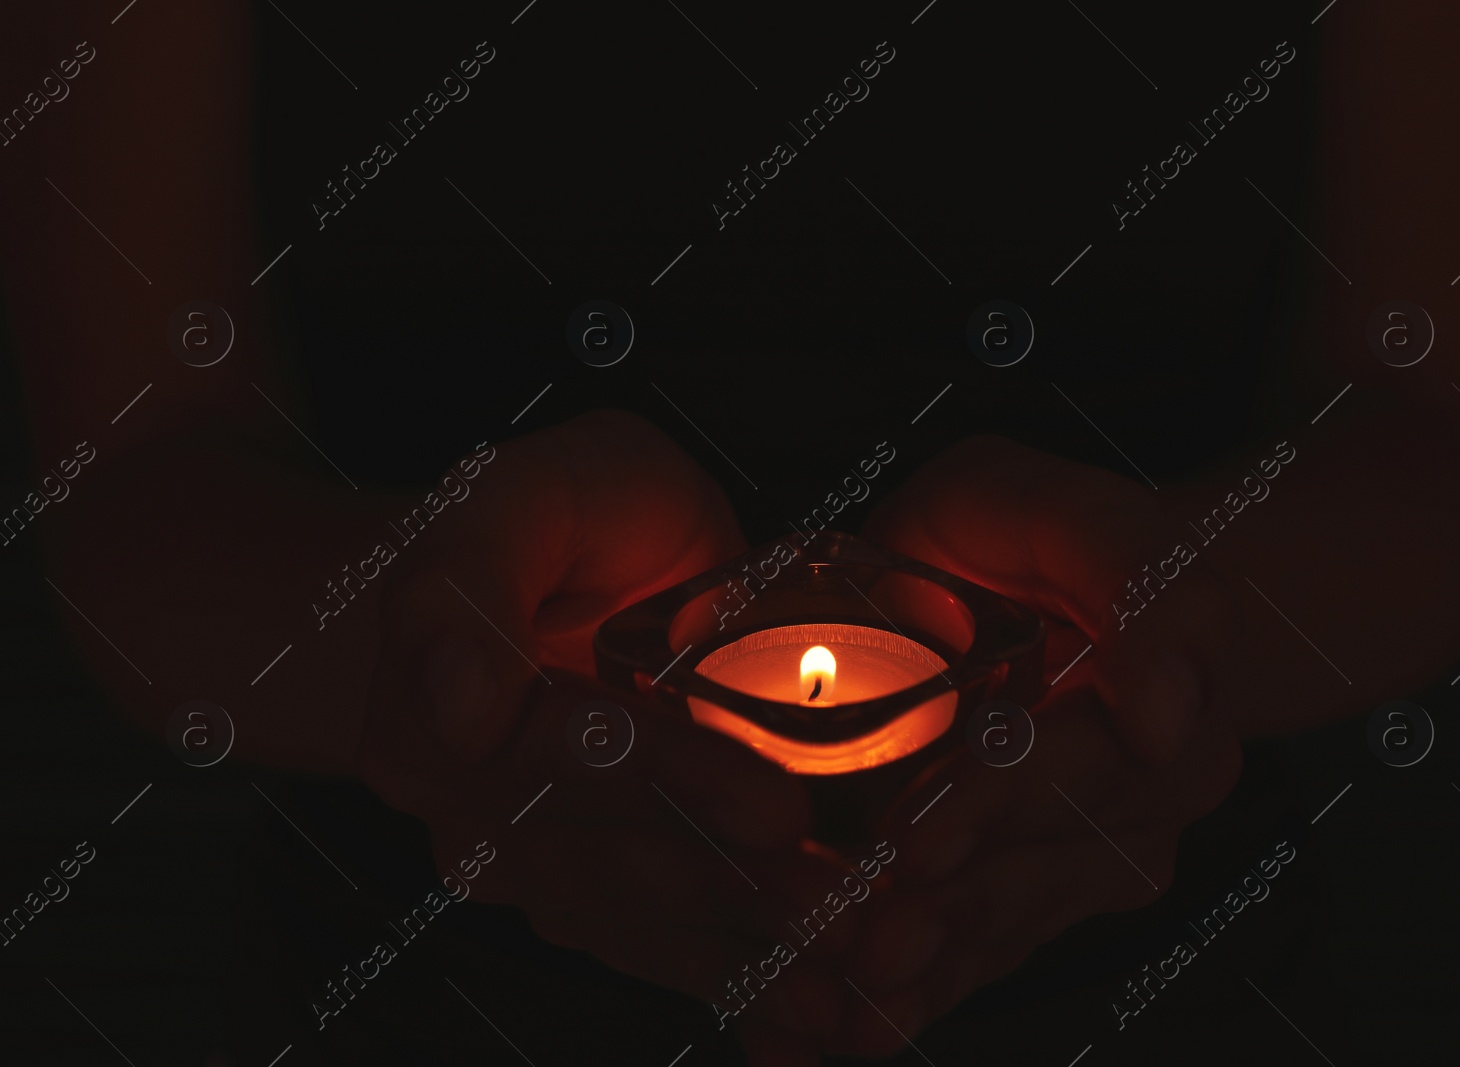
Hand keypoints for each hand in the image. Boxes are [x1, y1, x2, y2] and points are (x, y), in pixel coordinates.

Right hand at [355, 410, 852, 1038]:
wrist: (564, 569)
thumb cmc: (556, 517)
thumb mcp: (514, 497)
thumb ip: (468, 579)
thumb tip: (461, 711)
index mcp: (436, 715)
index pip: (567, 759)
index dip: (682, 785)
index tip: (781, 811)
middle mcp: (473, 810)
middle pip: (612, 858)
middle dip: (740, 890)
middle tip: (856, 906)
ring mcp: (533, 863)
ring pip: (644, 920)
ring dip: (754, 952)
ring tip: (859, 972)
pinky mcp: (592, 894)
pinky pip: (661, 952)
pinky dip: (742, 986)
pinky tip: (822, 1017)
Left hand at [824, 435, 1245, 1055]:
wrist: (1045, 596)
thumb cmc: (1035, 543)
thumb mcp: (1072, 512)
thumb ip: (1139, 567)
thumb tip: (1173, 702)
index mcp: (1155, 699)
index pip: (1082, 763)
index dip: (996, 803)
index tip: (915, 842)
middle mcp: (1138, 795)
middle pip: (1036, 866)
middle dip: (943, 907)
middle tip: (857, 937)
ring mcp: (1086, 857)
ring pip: (1003, 929)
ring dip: (919, 976)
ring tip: (831, 1011)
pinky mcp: (1031, 896)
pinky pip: (975, 959)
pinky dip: (900, 1002)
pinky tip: (813, 1041)